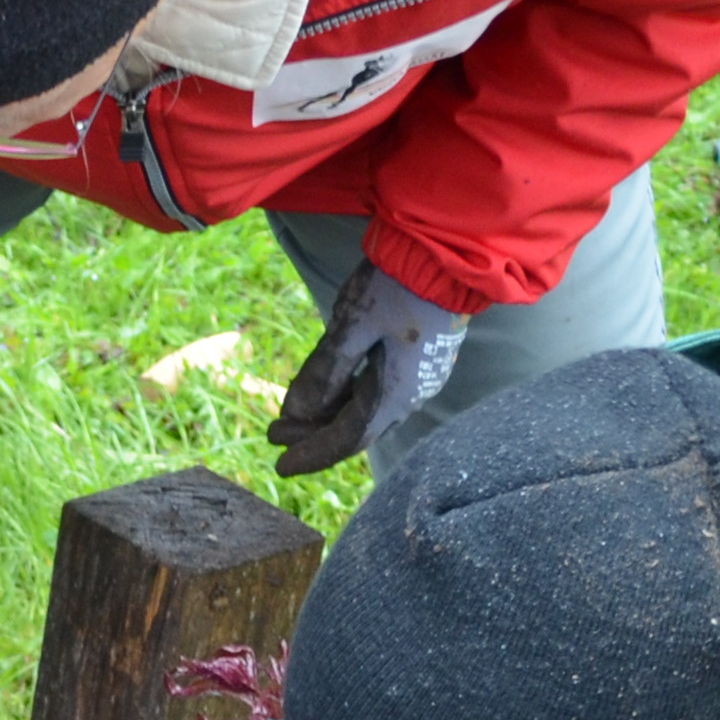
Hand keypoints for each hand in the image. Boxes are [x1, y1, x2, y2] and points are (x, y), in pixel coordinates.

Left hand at [268, 260, 469, 477]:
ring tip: (290, 416)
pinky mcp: (417, 360)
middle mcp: (410, 394)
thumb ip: (325, 371)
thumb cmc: (398, 284)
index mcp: (396, 392)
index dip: (312, 454)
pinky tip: (324, 392)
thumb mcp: (353, 325)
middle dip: (312, 435)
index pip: (348, 439)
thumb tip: (296, 413)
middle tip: (273, 434)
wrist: (445, 253)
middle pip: (355, 428)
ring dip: (326, 415)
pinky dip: (345, 397)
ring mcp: (417, 377)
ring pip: (364, 410)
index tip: (280, 465)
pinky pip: (376, 391)